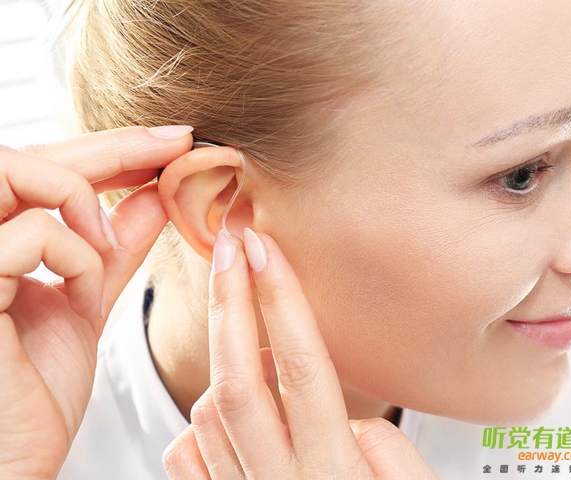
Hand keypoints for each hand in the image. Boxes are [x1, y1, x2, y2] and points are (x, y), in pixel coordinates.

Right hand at [0, 126, 192, 479]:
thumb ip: (112, 248)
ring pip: (13, 170)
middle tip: (172, 146)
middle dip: (111, 146)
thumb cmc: (35, 389)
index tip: (170, 141)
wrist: (14, 457)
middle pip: (27, 154)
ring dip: (81, 201)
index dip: (109, 147)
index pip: (44, 166)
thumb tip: (153, 195)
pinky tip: (81, 291)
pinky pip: (27, 235)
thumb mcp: (83, 301)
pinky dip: (73, 255)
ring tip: (104, 248)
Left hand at [163, 229, 440, 478]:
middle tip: (229, 247)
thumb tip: (361, 424)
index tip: (266, 251)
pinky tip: (230, 415)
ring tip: (246, 335)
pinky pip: (191, 455)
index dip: (282, 303)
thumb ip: (394, 462)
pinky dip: (202, 420)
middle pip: (241, 379)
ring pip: (208, 414)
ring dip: (224, 363)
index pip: (301, 369)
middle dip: (232, 302)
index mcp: (335, 478)